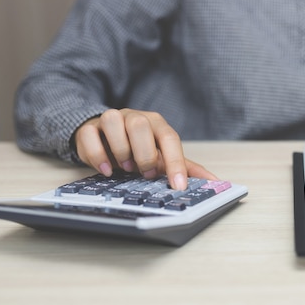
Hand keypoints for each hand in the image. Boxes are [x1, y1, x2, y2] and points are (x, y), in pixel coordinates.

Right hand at [73, 109, 216, 189]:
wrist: (108, 139)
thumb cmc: (141, 149)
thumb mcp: (164, 158)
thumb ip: (187, 168)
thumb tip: (215, 181)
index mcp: (157, 125)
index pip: (170, 139)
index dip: (176, 163)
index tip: (179, 186)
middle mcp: (135, 118)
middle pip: (140, 125)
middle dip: (144, 153)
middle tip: (145, 173)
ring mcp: (112, 120)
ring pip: (113, 121)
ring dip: (120, 149)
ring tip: (124, 169)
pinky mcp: (89, 128)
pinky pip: (89, 135)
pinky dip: (97, 154)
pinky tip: (105, 170)